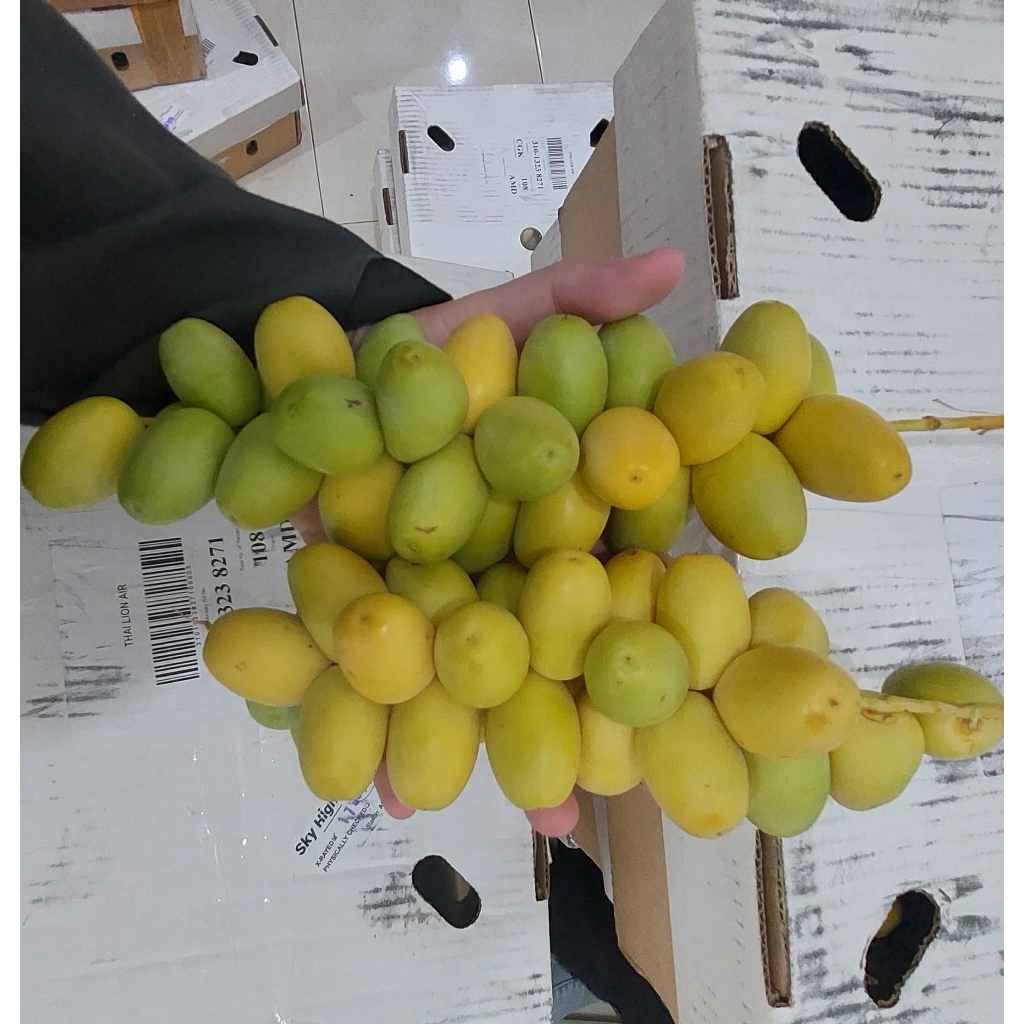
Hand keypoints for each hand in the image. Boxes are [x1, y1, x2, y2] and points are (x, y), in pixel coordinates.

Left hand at [290, 247, 684, 836]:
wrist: (315, 361)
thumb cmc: (434, 349)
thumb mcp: (510, 319)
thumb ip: (584, 300)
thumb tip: (675, 268)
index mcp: (561, 507)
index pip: (618, 569)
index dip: (647, 619)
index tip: (672, 669)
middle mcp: (509, 561)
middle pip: (545, 647)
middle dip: (566, 716)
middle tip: (583, 794)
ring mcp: (438, 591)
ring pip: (466, 680)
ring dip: (478, 744)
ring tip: (503, 819)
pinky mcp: (366, 602)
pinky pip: (375, 671)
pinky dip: (373, 722)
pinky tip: (377, 797)